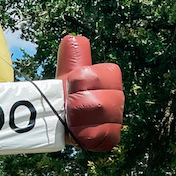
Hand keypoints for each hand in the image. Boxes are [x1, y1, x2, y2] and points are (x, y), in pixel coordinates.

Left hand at [56, 35, 123, 152]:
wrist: (57, 117)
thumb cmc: (64, 91)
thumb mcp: (68, 70)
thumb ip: (73, 53)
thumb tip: (71, 37)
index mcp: (111, 78)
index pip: (105, 75)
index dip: (83, 81)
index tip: (71, 85)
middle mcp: (118, 98)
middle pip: (101, 99)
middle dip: (78, 102)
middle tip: (69, 105)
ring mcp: (116, 119)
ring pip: (101, 116)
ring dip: (79, 118)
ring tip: (71, 118)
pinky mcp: (111, 138)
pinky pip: (107, 136)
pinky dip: (90, 135)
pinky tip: (79, 132)